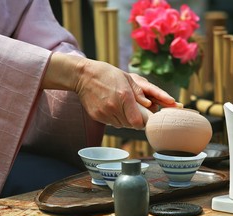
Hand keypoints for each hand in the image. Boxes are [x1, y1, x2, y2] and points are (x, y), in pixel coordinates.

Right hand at [42, 53, 179, 128]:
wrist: (83, 76)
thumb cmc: (107, 74)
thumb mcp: (127, 78)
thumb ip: (139, 93)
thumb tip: (149, 105)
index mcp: (124, 97)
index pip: (138, 122)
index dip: (143, 122)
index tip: (144, 117)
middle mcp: (114, 107)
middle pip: (131, 124)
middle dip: (135, 119)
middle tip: (133, 110)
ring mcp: (104, 113)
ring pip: (121, 125)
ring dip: (125, 119)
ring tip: (121, 106)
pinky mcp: (97, 117)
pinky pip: (111, 123)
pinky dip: (114, 118)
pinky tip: (111, 106)